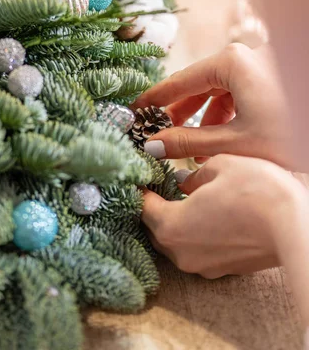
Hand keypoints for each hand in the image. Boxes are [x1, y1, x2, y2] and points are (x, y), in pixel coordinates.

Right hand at [133, 43, 292, 168]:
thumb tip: (152, 145)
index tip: (133, 113)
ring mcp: (256, 67)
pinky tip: (216, 142)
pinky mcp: (267, 80)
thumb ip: (187, 142)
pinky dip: (222, 117)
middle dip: (177, 115)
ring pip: (215, 92)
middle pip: (196, 86)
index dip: (154, 100)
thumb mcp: (232, 142)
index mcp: (229, 61)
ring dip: (200, 120)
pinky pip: (234, 95)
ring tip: (187, 149)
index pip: (178, 81)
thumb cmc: (290, 134)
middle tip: (156, 137)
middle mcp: (241, 57)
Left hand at [142, 154, 302, 278]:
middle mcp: (182, 253)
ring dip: (175, 221)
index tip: (141, 175)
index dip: (140, 188)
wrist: (296, 227)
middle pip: (156, 229)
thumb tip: (181, 179)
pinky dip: (195, 233)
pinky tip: (207, 214)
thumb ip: (192, 174)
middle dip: (154, 207)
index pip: (143, 207)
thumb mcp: (219, 165)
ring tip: (181, 198)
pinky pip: (198, 250)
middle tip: (158, 184)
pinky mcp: (224, 269)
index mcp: (171, 226)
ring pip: (176, 242)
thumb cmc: (256, 191)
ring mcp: (204, 266)